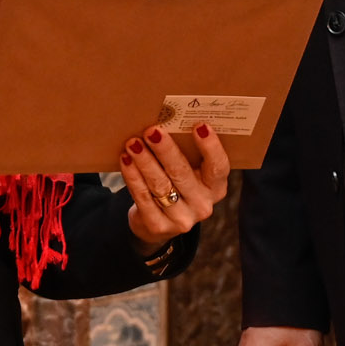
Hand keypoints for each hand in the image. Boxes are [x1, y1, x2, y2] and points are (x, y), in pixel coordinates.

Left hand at [121, 124, 230, 250]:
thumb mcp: (190, 172)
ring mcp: (181, 219)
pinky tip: (126, 161)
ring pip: (160, 185)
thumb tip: (170, 119)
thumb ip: (188, 153)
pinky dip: (133, 177)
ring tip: (133, 143)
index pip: (219, 167)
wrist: (158, 222)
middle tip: (152, 131)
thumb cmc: (176, 184)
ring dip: (145, 161)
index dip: (211, 147)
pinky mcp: (158, 226)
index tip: (199, 126)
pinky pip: (143, 197)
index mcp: (216, 188)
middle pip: (183, 174)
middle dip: (166, 150)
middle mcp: (203, 205)